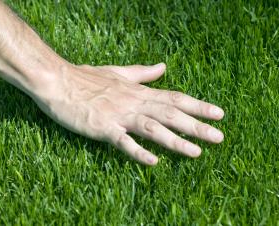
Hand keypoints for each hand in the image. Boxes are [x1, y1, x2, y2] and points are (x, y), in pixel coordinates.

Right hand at [33, 63, 223, 164]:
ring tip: (196, 152)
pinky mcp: (103, 128)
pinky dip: (138, 151)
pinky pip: (123, 142)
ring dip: (175, 140)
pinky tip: (153, 162)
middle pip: (171, 114)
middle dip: (196, 126)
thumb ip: (143, 72)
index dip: (198, 106)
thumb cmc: (87, 78)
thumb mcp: (119, 72)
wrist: (58, 81)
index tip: (219, 114)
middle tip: (220, 137)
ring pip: (153, 128)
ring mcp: (119, 116)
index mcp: (139, 92)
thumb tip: (163, 67)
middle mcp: (135, 103)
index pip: (175, 98)